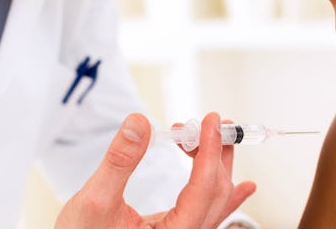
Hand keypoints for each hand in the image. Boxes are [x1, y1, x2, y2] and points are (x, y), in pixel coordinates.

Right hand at [55, 112, 255, 228]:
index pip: (204, 188)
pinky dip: (225, 194)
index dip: (210, 149)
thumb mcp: (92, 202)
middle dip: (215, 152)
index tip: (211, 120)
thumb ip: (119, 162)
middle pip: (216, 192)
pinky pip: (211, 214)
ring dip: (218, 166)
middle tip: (206, 122)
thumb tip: (138, 122)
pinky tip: (242, 185)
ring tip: (216, 136)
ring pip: (215, 201)